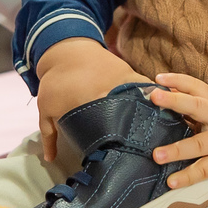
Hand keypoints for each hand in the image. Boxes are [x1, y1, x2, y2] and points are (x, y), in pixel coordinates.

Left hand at [35, 38, 149, 161]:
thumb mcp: (47, 107)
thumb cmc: (56, 80)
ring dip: (151, 114)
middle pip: (135, 117)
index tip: (127, 153)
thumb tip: (49, 160)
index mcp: (95, 104)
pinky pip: (147, 87)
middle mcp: (114, 93)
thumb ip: (49, 135)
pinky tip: (161, 108)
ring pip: (146, 101)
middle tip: (146, 146)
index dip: (122, 142)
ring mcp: (125, 80)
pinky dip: (153, 97)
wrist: (65, 47)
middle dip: (141, 132)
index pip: (115, 128)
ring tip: (158, 130)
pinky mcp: (130, 71)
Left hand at [149, 73, 207, 186]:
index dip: (178, 80)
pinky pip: (204, 170)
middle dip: (176, 101)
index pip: (196, 86)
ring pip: (199, 144)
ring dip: (177, 150)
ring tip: (156, 155)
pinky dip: (188, 176)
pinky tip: (171, 182)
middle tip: (154, 97)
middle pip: (198, 107)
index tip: (158, 78)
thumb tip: (162, 91)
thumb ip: (190, 102)